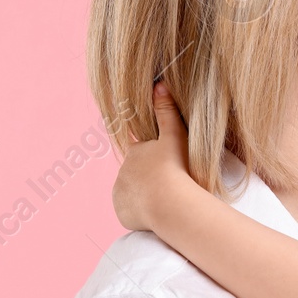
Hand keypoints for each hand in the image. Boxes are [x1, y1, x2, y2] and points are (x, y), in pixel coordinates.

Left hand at [112, 81, 192, 231]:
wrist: (171, 204)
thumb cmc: (178, 169)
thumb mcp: (175, 136)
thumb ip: (167, 111)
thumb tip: (159, 84)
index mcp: (135, 152)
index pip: (142, 153)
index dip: (154, 160)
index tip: (166, 167)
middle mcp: (123, 170)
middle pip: (138, 174)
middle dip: (150, 179)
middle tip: (170, 186)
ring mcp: (120, 192)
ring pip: (133, 193)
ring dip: (145, 196)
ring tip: (165, 201)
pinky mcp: (121, 211)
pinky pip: (130, 211)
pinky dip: (140, 212)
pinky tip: (156, 214)